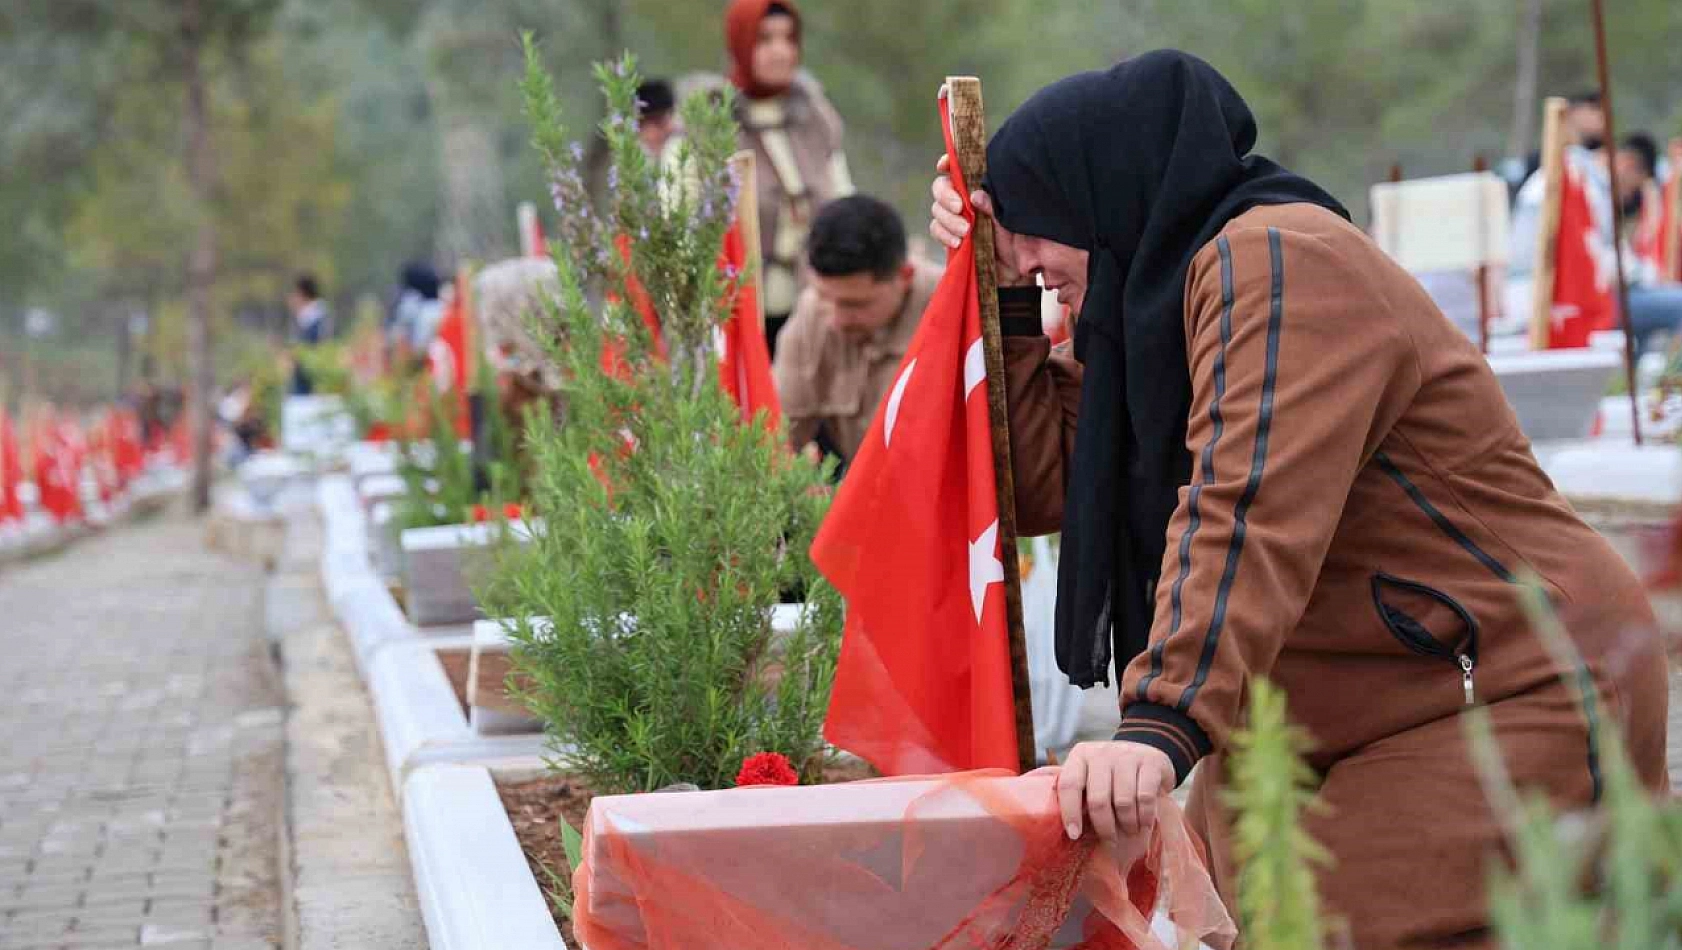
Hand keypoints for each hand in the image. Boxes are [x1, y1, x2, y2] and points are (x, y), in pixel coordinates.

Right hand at [928, 154, 1030, 286]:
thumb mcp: (1011, 219)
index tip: (944, 165)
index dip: (949, 162)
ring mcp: (955, 217)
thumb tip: (975, 195)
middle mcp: (965, 199)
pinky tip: (957, 242)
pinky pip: (936, 230)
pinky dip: (944, 234)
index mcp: (980, 187)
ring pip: (937, 210)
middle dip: (946, 196)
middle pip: (941, 187)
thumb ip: (993, 205)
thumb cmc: (1018, 239)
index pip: (961, 167)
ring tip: (966, 232)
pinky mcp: (949, 236)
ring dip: (948, 220)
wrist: (1017, 271)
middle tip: (960, 208)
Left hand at [1057, 741, 1174, 842]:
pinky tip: (1144, 823)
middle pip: (1098, 799)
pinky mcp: (1151, 761)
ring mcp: (1127, 754)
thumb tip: (1065, 828)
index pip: (1069, 784)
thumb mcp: (1091, 776)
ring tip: (1129, 832)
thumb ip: (1078, 794)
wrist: (1147, 752)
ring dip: (1127, 823)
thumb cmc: (1112, 774)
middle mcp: (1101, 752)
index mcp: (1080, 756)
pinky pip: (1145, 797)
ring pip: (1123, 801)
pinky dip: (1144, 816)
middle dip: (1104, 827)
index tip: (1074, 835)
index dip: (1070, 812)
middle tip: (1110, 840)